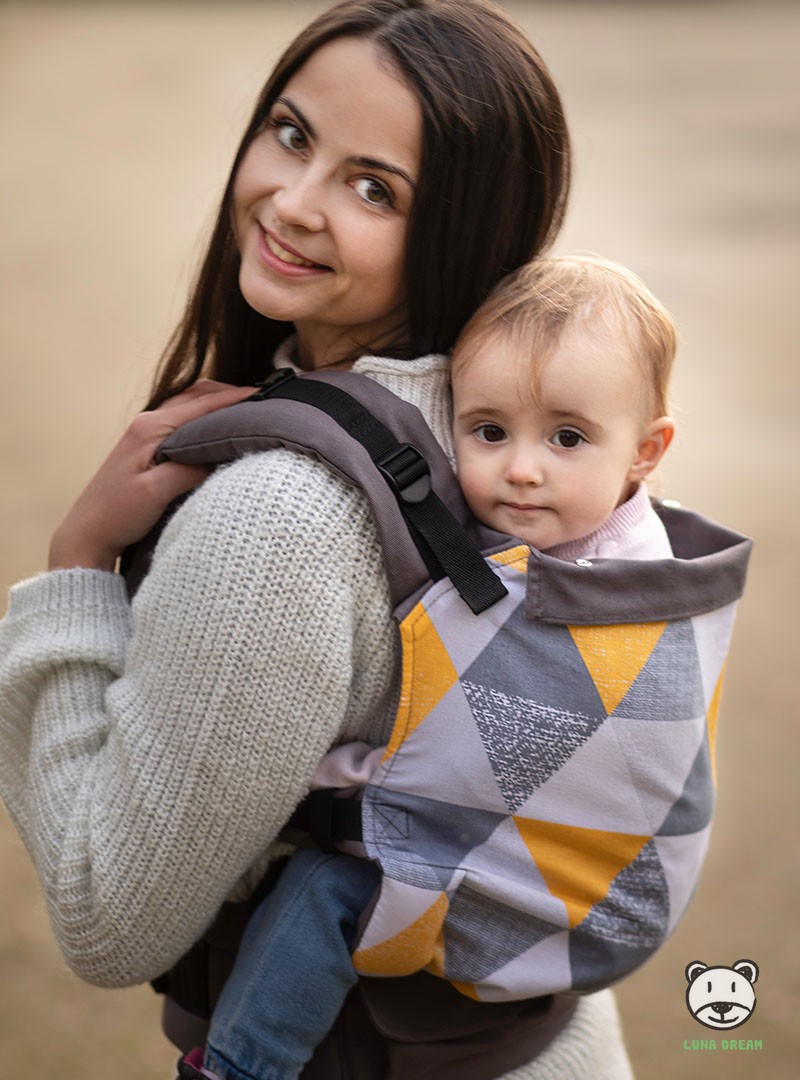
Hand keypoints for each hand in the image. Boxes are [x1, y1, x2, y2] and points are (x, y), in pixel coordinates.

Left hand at [48, 380, 255, 570]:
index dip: (237, 398)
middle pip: (197, 395)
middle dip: (230, 394)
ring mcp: (145, 432)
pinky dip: (205, 417)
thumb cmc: (117, 514)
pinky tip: (219, 429)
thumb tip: (221, 457)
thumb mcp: (157, 492)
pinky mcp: (146, 446)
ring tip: (247, 412)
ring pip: (189, 405)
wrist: (87, 533)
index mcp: (151, 428)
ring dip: (217, 403)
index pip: (203, 404)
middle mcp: (148, 422)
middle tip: (262, 401)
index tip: (267, 396)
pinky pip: (182, 420)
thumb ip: (189, 468)